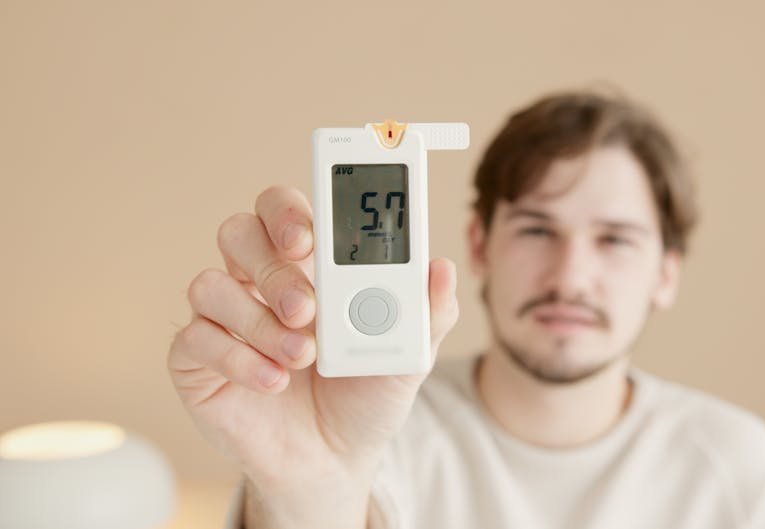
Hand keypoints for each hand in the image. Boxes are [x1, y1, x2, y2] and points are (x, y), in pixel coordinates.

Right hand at [167, 185, 458, 524]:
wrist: (335, 461)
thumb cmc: (366, 395)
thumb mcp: (408, 355)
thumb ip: (428, 312)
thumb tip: (441, 267)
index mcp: (310, 264)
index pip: (285, 210)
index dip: (289, 210)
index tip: (310, 236)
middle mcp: (259, 281)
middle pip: (239, 233)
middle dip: (273, 266)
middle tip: (307, 307)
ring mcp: (225, 319)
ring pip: (211, 285)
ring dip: (259, 321)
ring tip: (302, 357)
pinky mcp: (197, 361)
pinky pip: (194, 339)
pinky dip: (237, 359)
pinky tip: (274, 382)